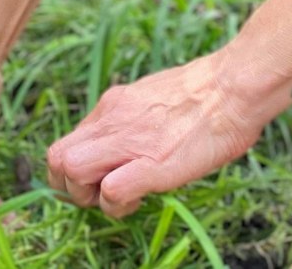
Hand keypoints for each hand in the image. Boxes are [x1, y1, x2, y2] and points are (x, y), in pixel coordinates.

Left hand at [45, 50, 275, 218]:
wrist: (234, 87)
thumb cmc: (210, 93)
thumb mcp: (157, 95)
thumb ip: (135, 114)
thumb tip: (134, 135)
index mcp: (114, 104)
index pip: (69, 141)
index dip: (76, 168)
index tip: (101, 176)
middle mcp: (112, 119)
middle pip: (57, 158)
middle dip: (70, 186)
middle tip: (100, 193)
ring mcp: (128, 140)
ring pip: (71, 171)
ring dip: (88, 196)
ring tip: (119, 198)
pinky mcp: (150, 165)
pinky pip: (110, 192)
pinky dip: (117, 204)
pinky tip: (140, 199)